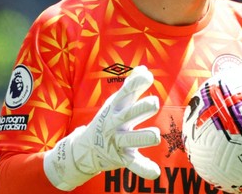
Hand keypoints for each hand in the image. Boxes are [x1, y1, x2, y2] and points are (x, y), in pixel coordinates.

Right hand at [43, 66, 160, 190]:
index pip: (125, 93)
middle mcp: (116, 123)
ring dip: (144, 137)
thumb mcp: (116, 102)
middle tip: (155, 103)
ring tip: (156, 135)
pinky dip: (144, 169)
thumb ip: (132, 86)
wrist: (85, 148)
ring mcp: (118, 141)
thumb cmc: (108, 119)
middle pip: (129, 114)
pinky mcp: (122, 157)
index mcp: (116, 107)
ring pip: (132, 139)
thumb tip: (144, 69)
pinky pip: (133, 163)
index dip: (136, 84)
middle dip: (141, 108)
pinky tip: (155, 172)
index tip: (147, 76)